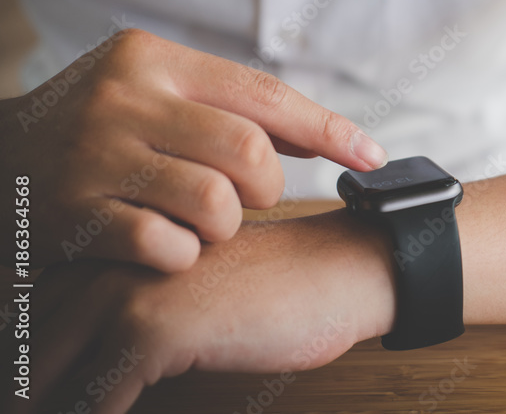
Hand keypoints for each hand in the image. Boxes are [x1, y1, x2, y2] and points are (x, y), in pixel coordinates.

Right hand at [0, 28, 387, 271]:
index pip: (265, 94)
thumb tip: (324, 134)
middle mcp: (123, 97)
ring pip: (217, 204)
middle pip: (250, 152)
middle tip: (245, 197)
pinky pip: (169, 247)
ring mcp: (94, 155)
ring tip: (199, 222)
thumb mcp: (152, 95)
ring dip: (224, 226)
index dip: (329, 129)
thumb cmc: (98, 132)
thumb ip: (229, 110)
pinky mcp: (73, 216)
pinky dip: (182, 255)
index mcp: (152, 58)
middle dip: (266, 187)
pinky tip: (163, 246)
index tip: (375, 157)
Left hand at [7, 210, 394, 413]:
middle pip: (29, 346)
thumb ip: (131, 314)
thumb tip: (74, 373)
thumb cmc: (276, 289)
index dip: (35, 364)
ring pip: (46, 378)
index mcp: (111, 243)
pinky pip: (93, 401)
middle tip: (50, 407)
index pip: (33, 316)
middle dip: (35, 390)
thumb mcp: (186, 296)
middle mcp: (106, 258)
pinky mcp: (152, 327)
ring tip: (69, 412)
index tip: (42, 391)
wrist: (340, 273)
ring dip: (54, 405)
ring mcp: (125, 289)